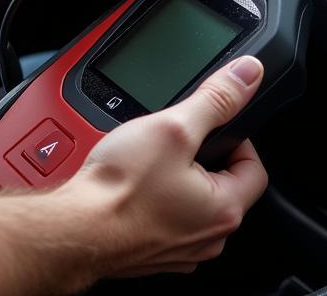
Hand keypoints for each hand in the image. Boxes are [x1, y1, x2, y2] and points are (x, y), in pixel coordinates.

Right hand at [62, 55, 267, 279]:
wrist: (74, 228)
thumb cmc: (119, 189)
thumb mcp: (173, 127)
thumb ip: (216, 99)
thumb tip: (246, 75)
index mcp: (225, 210)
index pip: (252, 165)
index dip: (233, 135)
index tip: (209, 124)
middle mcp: (208, 238)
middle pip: (221, 183)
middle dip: (200, 155)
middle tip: (172, 139)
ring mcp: (179, 249)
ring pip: (191, 200)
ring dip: (175, 176)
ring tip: (147, 159)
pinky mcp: (152, 251)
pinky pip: (165, 215)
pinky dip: (154, 197)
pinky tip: (132, 183)